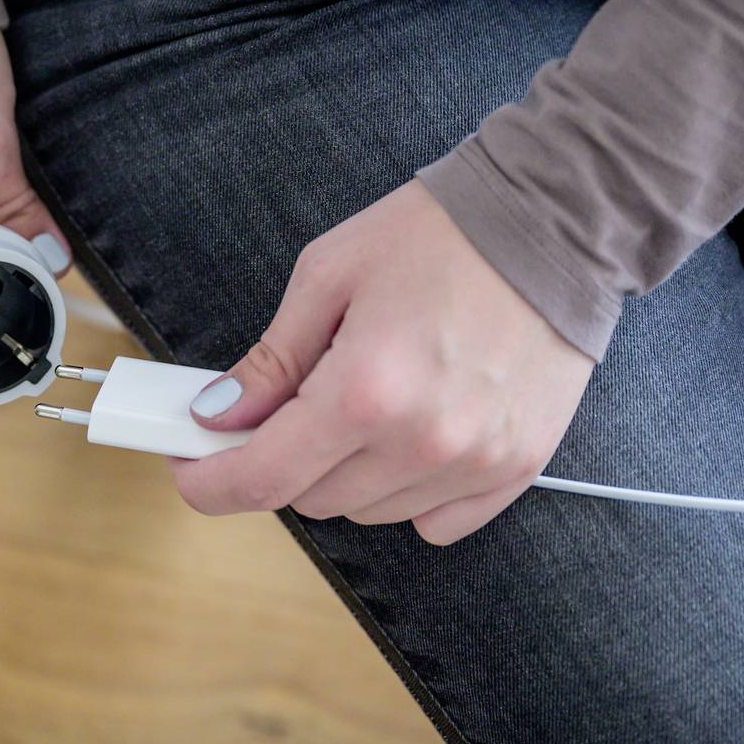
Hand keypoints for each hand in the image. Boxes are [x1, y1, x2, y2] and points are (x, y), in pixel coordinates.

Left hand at [175, 179, 594, 544]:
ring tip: (365, 400)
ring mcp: (473, 463)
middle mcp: (421, 441)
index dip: (209, 481)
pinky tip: (410, 432)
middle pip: (310, 498)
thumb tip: (218, 415)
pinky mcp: (516, 468)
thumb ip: (269, 360)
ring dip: (344, 472)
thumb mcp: (327, 276)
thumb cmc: (441, 235)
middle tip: (287, 404)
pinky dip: (406, 490)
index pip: (261, 478)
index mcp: (364, 390)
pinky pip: (433, 521)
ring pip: (367, 512)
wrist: (552, 222)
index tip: (191, 468)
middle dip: (282, 456)